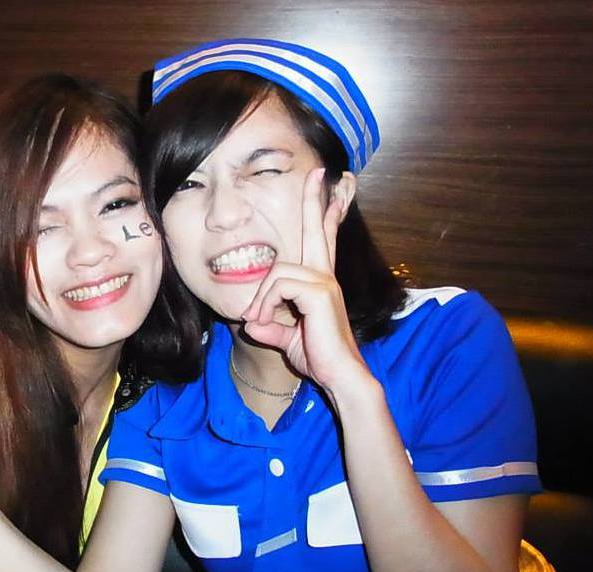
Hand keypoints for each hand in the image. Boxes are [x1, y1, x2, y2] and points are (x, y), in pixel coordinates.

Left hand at [241, 168, 365, 390]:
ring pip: (278, 270)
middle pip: (317, 230)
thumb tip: (252, 324)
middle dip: (314, 200)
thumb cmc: (319, 359)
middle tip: (317, 173)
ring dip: (261, 297)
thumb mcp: (286, 339)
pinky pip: (280, 285)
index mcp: (320, 282)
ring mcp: (324, 282)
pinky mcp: (319, 293)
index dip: (326, 216)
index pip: (322, 242)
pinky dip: (266, 303)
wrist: (340, 377)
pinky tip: (265, 321)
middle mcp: (325, 276)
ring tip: (258, 320)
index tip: (333, 192)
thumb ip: (271, 327)